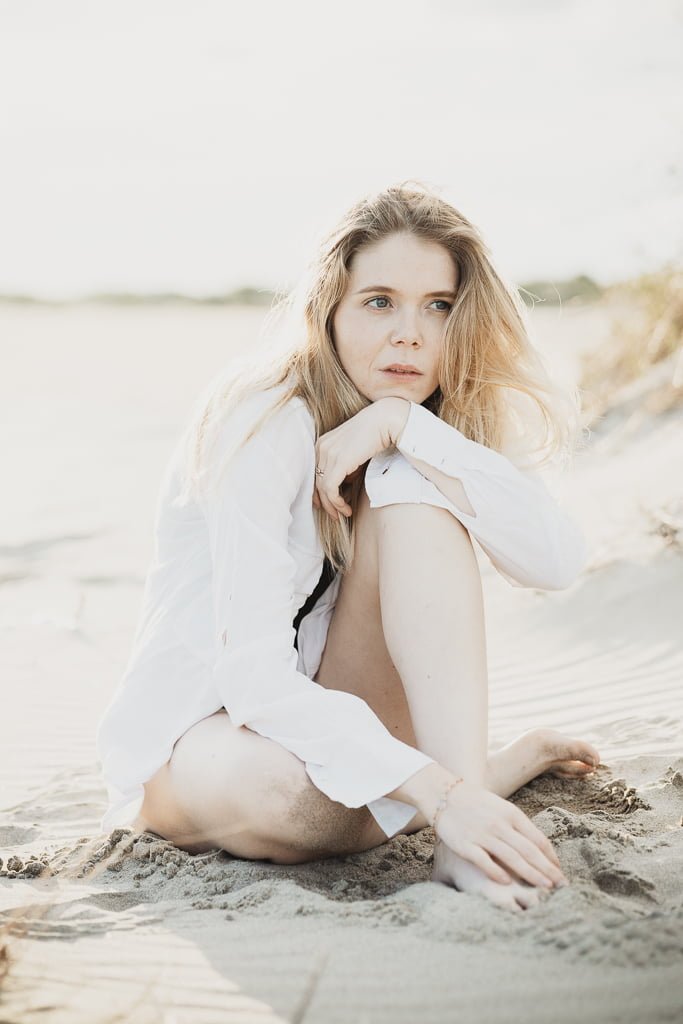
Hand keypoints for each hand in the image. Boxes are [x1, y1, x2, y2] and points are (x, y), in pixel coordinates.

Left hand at [312, 398, 406, 520]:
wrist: (386, 421)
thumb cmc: (375, 434)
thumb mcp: (354, 451)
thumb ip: (345, 466)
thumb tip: (344, 484)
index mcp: (322, 443)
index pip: (314, 473)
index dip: (319, 492)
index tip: (328, 504)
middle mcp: (321, 447)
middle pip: (316, 482)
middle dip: (324, 502)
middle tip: (334, 515)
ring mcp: (328, 454)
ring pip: (323, 488)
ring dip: (333, 505)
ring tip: (343, 514)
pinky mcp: (338, 462)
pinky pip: (331, 488)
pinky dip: (336, 502)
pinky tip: (346, 509)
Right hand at [433, 779, 566, 888]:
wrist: (444, 794)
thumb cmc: (477, 803)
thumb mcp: (502, 808)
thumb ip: (519, 825)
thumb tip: (540, 847)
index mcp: (511, 814)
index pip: (537, 838)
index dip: (551, 857)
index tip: (560, 871)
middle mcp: (499, 824)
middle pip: (529, 850)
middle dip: (547, 869)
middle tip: (561, 885)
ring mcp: (482, 834)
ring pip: (512, 858)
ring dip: (531, 874)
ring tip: (545, 887)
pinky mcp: (465, 845)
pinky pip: (484, 861)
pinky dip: (496, 872)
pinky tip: (507, 883)